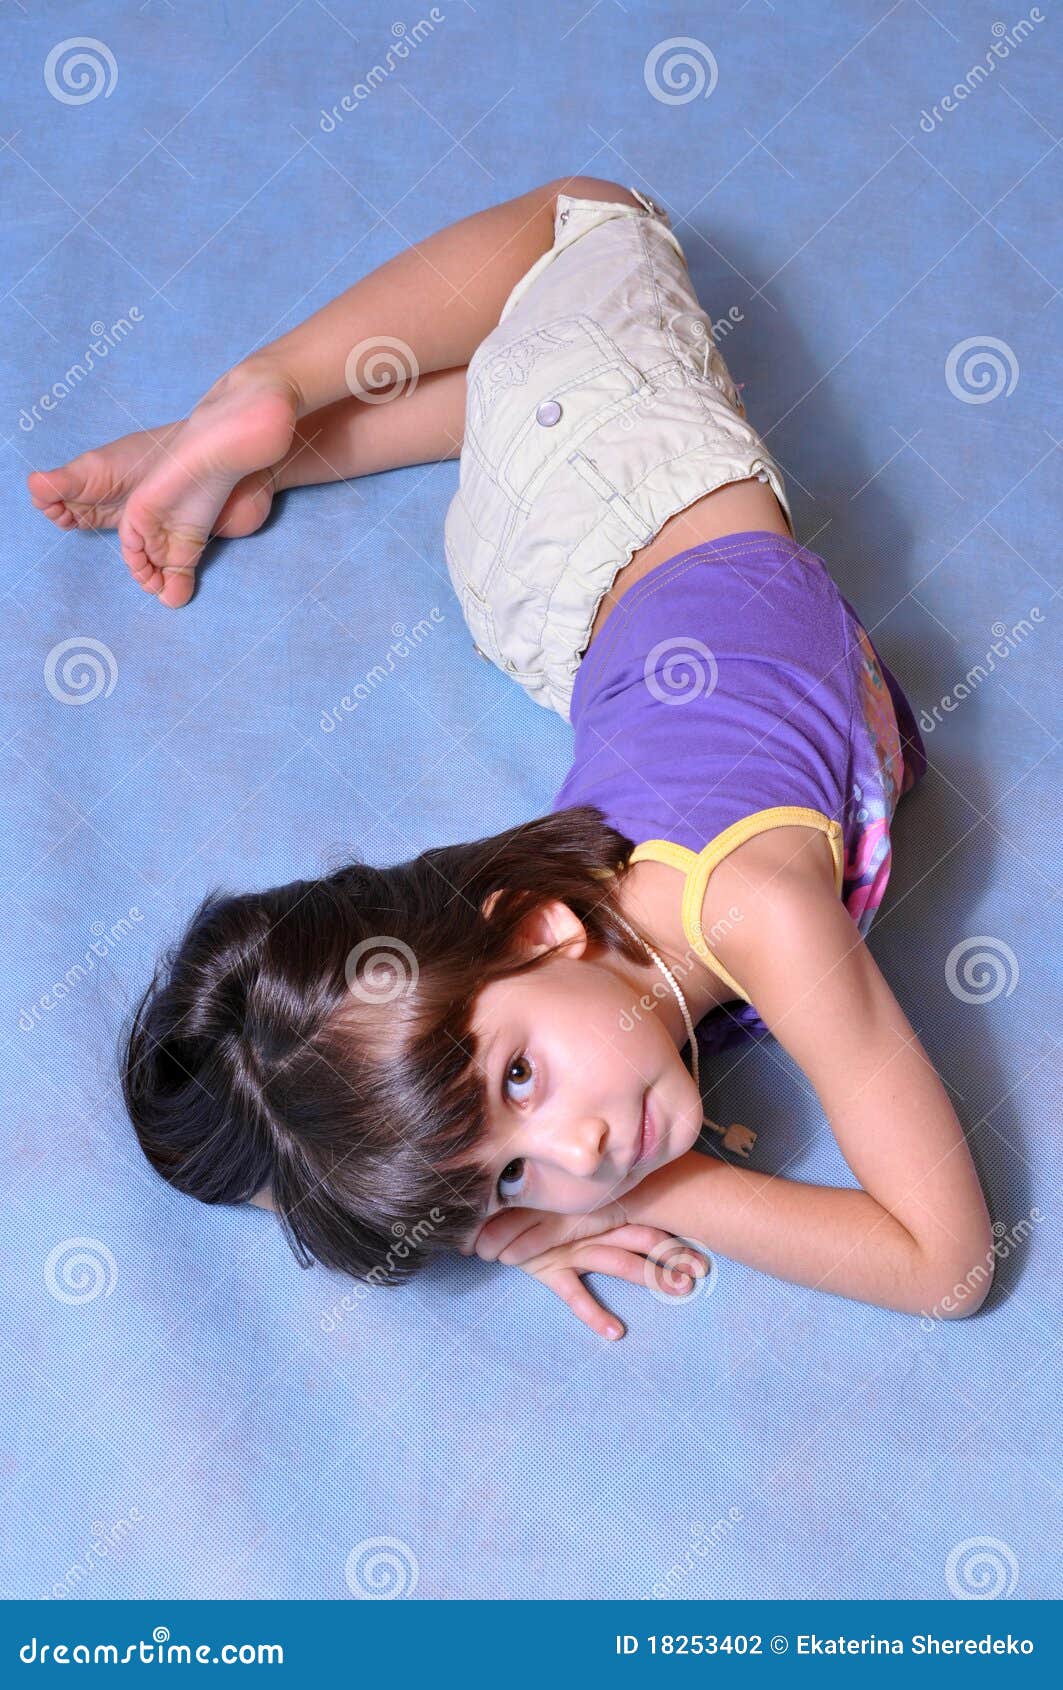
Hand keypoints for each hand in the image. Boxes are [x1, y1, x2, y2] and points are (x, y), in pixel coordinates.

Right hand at [459, 1205, 709, 1340]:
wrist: (483, 1216)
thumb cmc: (530, 1208)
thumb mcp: (565, 1199)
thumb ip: (597, 1198)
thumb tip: (638, 1197)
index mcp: (596, 1207)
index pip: (643, 1215)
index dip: (673, 1229)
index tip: (705, 1243)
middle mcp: (588, 1225)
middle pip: (639, 1238)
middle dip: (672, 1254)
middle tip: (703, 1268)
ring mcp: (568, 1247)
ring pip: (616, 1260)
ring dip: (648, 1274)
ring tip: (678, 1290)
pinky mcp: (548, 1268)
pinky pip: (574, 1294)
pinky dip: (594, 1313)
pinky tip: (616, 1331)